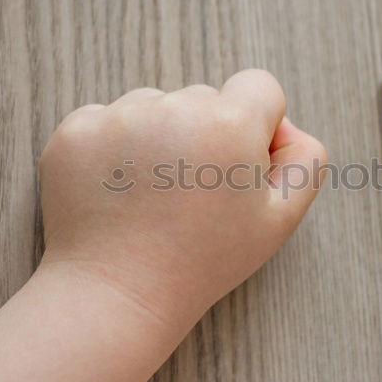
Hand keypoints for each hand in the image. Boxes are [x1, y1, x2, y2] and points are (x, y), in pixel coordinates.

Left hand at [0, 70, 325, 381]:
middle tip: (192, 198)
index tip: (238, 166)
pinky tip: (118, 195)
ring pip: (154, 108)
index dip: (257, 126)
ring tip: (152, 199)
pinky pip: (108, 121)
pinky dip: (113, 150)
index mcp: (231, 123)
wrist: (118, 294)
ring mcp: (119, 116)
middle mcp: (175, 107)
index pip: (259, 86)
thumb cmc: (204, 262)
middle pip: (204, 98)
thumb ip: (304, 161)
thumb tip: (284, 126)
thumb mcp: (279, 221)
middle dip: (205, 134)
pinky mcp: (77, 129)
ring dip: (158, 139)